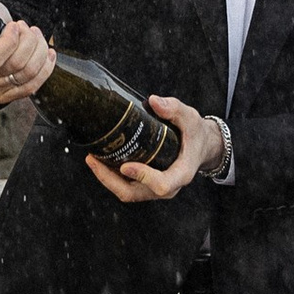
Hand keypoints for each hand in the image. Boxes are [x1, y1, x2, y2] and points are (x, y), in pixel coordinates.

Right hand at [0, 0, 54, 103]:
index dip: (11, 41)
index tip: (15, 25)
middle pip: (14, 66)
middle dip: (29, 42)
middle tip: (29, 28)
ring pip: (26, 74)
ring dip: (40, 52)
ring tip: (37, 36)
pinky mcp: (2, 95)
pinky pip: (30, 87)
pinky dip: (44, 68)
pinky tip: (47, 53)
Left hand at [87, 93, 217, 202]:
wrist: (201, 146)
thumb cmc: (196, 134)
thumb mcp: (190, 118)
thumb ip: (174, 109)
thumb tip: (153, 101)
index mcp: (182, 173)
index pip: (162, 184)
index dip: (143, 177)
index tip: (125, 165)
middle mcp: (168, 186)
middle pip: (135, 193)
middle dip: (110, 180)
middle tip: (93, 160)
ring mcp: (155, 189)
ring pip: (127, 192)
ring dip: (106, 179)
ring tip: (92, 159)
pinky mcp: (147, 186)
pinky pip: (126, 187)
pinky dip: (111, 177)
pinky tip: (100, 161)